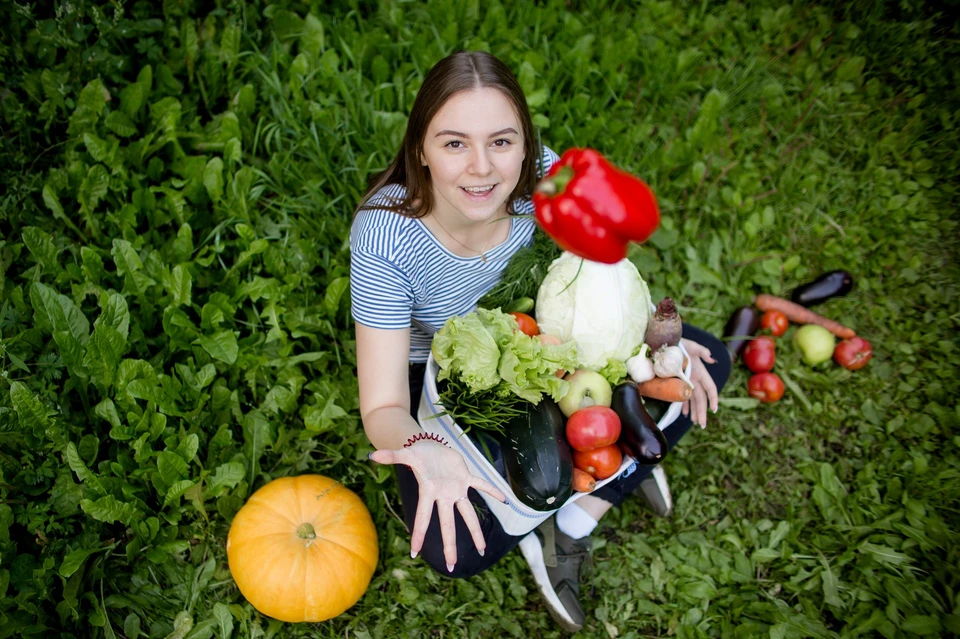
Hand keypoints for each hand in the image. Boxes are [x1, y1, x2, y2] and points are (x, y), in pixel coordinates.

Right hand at [370, 440, 505, 570]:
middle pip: (448, 524)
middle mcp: (443, 496)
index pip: (423, 517)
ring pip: (468, 513)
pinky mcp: (465, 477)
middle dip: (450, 545)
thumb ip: (392, 456)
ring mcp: (456, 488)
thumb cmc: (416, 453)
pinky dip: (492, 491)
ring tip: (483, 549)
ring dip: (475, 530)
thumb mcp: (405, 453)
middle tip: (452, 566)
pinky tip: (505, 500)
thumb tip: (373, 455)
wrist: (429, 445)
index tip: (415, 553)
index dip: (419, 534)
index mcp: (429, 492)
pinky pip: (481, 485)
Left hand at [680, 338, 718, 427]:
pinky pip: (683, 396)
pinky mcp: (679, 382)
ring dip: (695, 411)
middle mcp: (695, 379)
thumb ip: (702, 351)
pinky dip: (685, 405)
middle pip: (701, 398)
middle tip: (702, 425)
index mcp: (701, 371)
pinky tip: (685, 414)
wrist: (667, 343)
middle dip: (702, 412)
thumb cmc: (681, 343)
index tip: (713, 409)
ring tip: (696, 422)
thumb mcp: (691, 345)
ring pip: (693, 400)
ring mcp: (688, 381)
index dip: (713, 398)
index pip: (710, 388)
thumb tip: (711, 359)